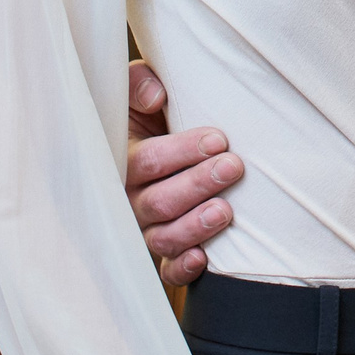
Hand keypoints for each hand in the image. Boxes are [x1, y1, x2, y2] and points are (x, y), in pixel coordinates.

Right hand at [124, 61, 242, 287]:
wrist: (161, 137)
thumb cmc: (154, 112)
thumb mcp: (139, 91)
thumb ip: (140, 83)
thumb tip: (156, 97)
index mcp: (122, 159)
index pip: (146, 161)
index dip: (181, 152)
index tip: (218, 139)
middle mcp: (130, 198)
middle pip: (158, 202)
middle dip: (197, 184)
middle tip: (232, 166)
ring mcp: (146, 227)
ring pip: (162, 237)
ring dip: (194, 227)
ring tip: (226, 211)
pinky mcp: (164, 252)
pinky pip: (167, 270)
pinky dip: (183, 268)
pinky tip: (204, 258)